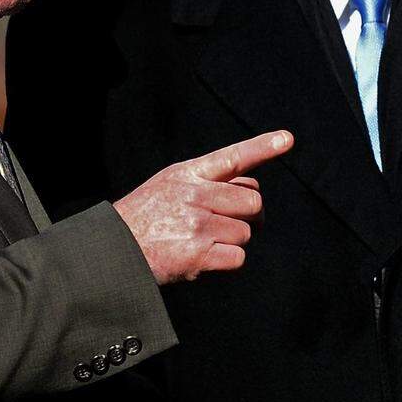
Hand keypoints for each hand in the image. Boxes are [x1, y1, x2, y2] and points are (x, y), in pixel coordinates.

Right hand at [114, 131, 292, 284]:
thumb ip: (204, 181)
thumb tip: (248, 192)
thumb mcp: (168, 184)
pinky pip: (238, 257)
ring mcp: (197, 224)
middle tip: (229, 223)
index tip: (287, 139)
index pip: (232, 156)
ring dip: (231, 241)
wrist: (113, 249)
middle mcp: (194, 194)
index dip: (262, 147)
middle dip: (248, 216)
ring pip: (246, 232)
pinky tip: (203, 258)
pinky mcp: (198, 253)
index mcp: (188, 173)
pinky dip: (227, 261)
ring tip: (202, 242)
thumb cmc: (145, 218)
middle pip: (252, 202)